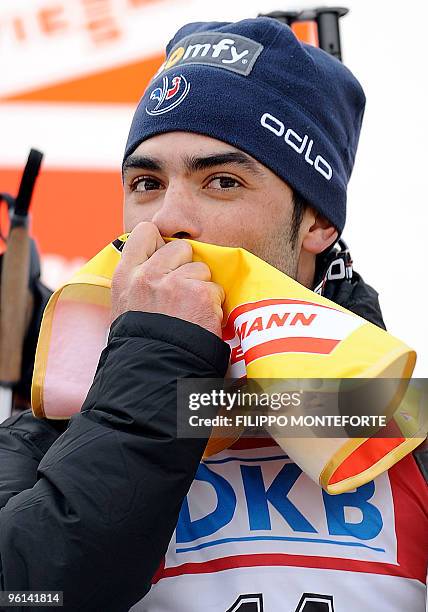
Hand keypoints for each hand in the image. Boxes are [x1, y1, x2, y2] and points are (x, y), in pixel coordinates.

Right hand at [111, 222, 224, 336]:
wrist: (155, 373)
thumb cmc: (142, 343)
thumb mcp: (127, 306)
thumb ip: (140, 280)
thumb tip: (158, 258)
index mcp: (125, 275)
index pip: (145, 231)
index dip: (159, 243)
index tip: (164, 260)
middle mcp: (148, 274)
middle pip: (180, 247)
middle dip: (186, 266)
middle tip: (181, 293)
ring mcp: (175, 283)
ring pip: (202, 269)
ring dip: (202, 288)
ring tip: (190, 313)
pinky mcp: (200, 294)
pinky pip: (216, 289)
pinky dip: (214, 306)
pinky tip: (200, 323)